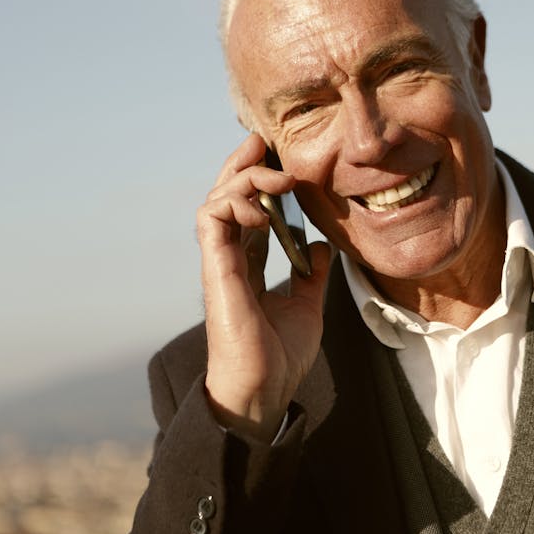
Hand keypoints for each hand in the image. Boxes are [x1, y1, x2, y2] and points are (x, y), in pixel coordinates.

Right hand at [196, 133, 330, 441]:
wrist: (264, 391)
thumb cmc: (280, 356)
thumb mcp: (307, 305)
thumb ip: (312, 274)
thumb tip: (322, 247)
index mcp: (248, 264)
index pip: (247, 208)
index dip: (258, 180)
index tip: (279, 158)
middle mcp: (230, 258)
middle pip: (226, 195)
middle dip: (243, 164)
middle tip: (265, 143)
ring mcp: (220, 263)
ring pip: (215, 199)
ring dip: (244, 179)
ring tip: (278, 179)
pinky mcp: (216, 271)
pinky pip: (211, 220)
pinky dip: (234, 203)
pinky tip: (264, 208)